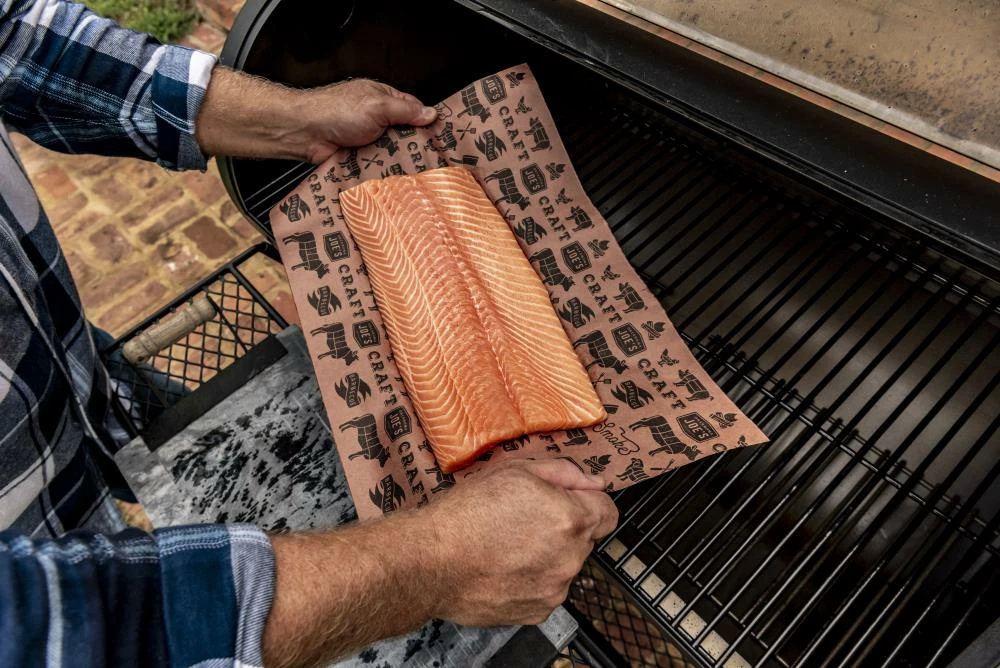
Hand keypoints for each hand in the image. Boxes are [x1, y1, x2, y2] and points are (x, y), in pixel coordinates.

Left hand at [290, 79, 437, 162]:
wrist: (305, 133)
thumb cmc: (338, 111)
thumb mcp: (378, 106)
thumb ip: (405, 111)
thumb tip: (432, 114)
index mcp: (382, 98)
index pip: (413, 109)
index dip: (426, 121)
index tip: (441, 137)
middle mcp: (377, 118)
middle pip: (404, 133)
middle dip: (415, 145)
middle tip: (433, 160)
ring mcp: (368, 139)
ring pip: (393, 151)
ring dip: (400, 161)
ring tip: (418, 174)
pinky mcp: (360, 157)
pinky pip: (378, 165)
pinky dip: (385, 171)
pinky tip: (397, 180)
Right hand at [421, 460, 618, 625]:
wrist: (431, 562)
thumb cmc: (466, 514)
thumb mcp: (515, 471)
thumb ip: (564, 474)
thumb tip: (595, 484)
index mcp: (571, 518)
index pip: (608, 512)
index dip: (587, 503)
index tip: (565, 503)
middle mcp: (571, 557)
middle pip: (585, 539)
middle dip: (563, 528)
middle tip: (523, 521)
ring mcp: (556, 588)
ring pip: (565, 565)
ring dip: (548, 555)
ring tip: (508, 546)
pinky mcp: (539, 611)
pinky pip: (547, 589)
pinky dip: (532, 580)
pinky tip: (504, 568)